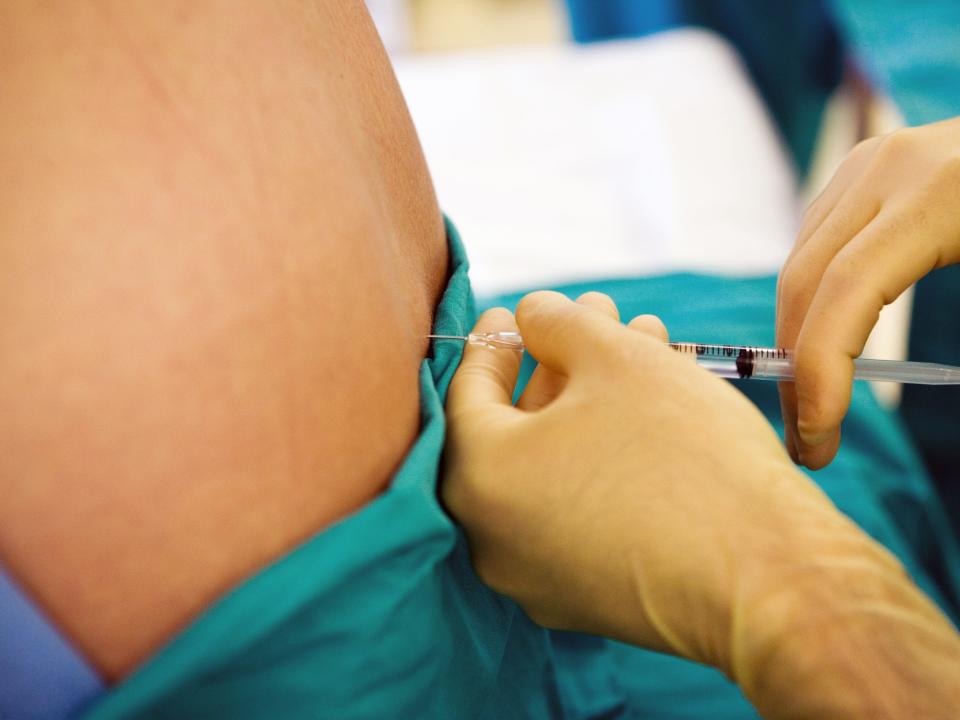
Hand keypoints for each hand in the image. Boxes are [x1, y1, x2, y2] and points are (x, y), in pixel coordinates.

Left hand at [443, 291, 959, 718]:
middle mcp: (493, 538)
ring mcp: (538, 576)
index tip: (510, 312)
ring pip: (554, 466)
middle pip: (518, 428)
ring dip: (591, 401)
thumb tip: (531, 313)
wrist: (769, 581)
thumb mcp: (617, 360)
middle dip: (561, 362)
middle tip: (594, 316)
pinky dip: (602, 456)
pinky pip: (578, 510)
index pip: (468, 393)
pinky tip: (648, 410)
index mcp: (480, 479)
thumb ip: (557, 322)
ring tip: (640, 343)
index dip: (494, 342)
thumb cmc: (684, 455)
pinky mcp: (587, 598)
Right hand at [777, 117, 959, 468]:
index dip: (820, 369)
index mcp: (941, 192)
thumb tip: (940, 402)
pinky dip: (812, 307)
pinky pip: (814, 248)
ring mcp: (866, 166)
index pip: (847, 289)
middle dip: (796, 371)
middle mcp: (887, 170)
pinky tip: (825, 349)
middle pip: (805, 282)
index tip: (819, 437)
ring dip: (795, 344)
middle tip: (809, 445)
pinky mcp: (860, 173)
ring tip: (812, 409)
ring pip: (799, 267)